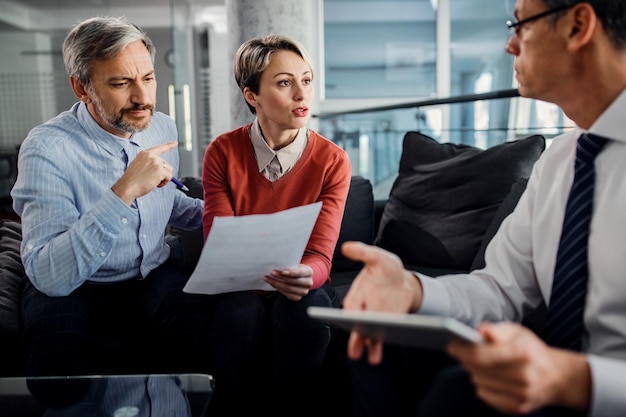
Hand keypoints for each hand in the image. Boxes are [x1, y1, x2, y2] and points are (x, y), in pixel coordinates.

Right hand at [112, 141, 177, 204]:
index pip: (159, 148)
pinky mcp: (160, 170)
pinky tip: (156, 184)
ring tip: (153, 182)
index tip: (175, 143)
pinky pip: (170, 177)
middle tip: (151, 179)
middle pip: (165, 164)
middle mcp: (151, 156)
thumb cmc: (132, 180)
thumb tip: (161, 169)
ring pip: (169, 170)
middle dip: (162, 173)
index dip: (168, 146)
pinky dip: (165, 182)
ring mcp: (156, 162)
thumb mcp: (138, 166)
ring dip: (164, 178)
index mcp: (144, 153)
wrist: (127, 187)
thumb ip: (148, 164)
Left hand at [264, 264, 312, 300]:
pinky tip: (272, 283)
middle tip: (271, 273)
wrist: (301, 278)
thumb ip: (289, 265)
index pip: (300, 272)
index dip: (291, 272)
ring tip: (267, 278)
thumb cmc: (296, 269)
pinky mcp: (297, 297)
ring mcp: (303, 292)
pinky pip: (286, 293)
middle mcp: (308, 283)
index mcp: (309, 272)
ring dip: (276, 283)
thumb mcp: (295, 265)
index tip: (283, 271)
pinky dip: (277, 288)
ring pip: (287, 288)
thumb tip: (277, 265)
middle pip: (293, 281)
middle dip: (280, 277)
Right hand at [341, 241, 422, 363]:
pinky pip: (378, 338)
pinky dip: (376, 348)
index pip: (352, 304)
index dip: (351, 311)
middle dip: (357, 334)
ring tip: (369, 357)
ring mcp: (372, 319)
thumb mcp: (378, 257)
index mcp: (357, 293)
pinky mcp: (384, 326)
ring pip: (366, 334)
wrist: (402, 281)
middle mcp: (362, 308)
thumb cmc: (387, 269)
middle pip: (357, 323)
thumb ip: (363, 253)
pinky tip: (376, 356)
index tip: (349, 318)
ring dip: (367, 345)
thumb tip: (347, 247)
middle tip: (356, 345)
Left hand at [447, 322, 590, 414]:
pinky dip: (483, 386)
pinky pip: (485, 396)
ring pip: (478, 383)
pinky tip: (493, 378)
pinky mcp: (517, 408)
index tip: (451, 345)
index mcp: (522, 353)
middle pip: (477, 370)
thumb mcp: (518, 332)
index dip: (461, 350)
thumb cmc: (531, 350)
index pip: (481, 355)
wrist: (556, 377)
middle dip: (466, 359)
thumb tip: (480, 331)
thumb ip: (497, 330)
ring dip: (475, 373)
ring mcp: (521, 395)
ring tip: (485, 365)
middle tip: (466, 352)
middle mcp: (523, 376)